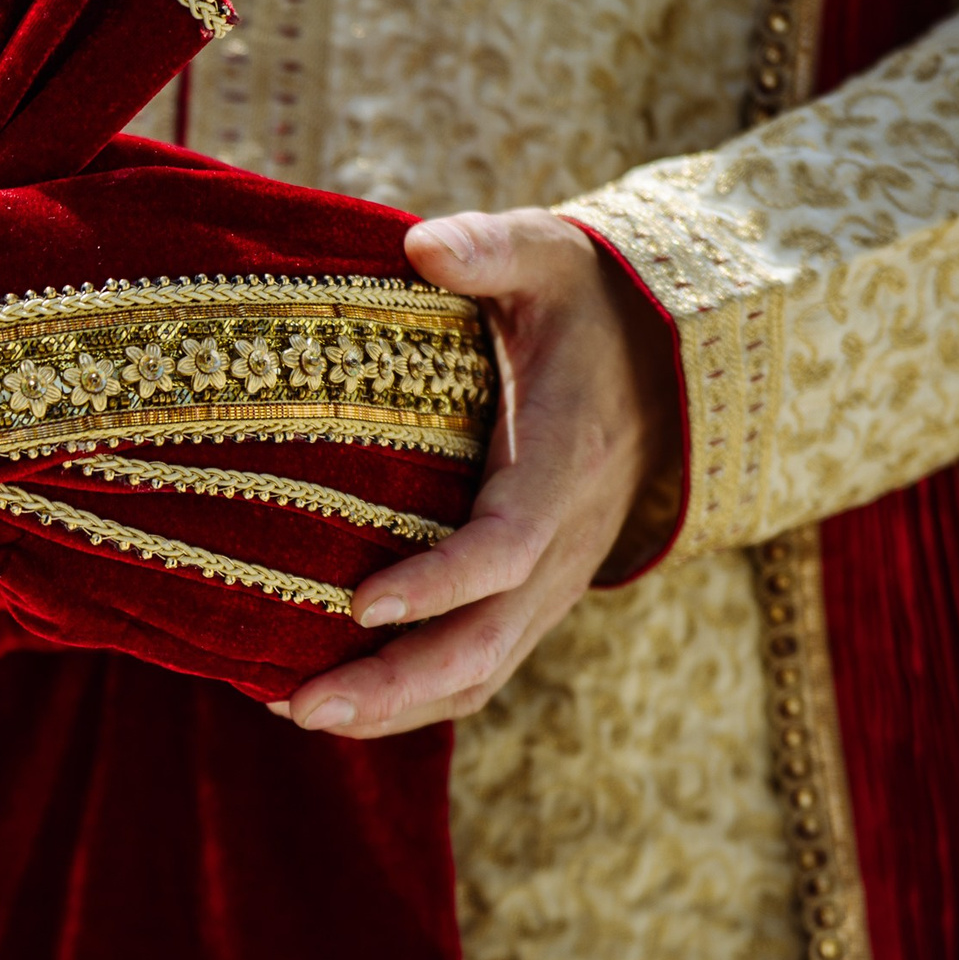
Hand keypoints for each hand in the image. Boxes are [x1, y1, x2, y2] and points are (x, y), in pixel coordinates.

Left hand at [271, 209, 680, 738]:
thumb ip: (490, 249)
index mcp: (563, 464)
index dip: (437, 584)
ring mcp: (550, 581)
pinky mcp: (530, 596)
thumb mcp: (547, 254)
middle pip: (486, 644)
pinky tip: (328, 697)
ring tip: (292, 712)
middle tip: (299, 705)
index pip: (505, 546)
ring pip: (480, 672)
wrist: (666, 356)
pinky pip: (477, 665)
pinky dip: (410, 697)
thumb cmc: (586, 300)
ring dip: (394, 707)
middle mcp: (564, 543)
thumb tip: (421, 247)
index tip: (358, 604)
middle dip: (395, 685)